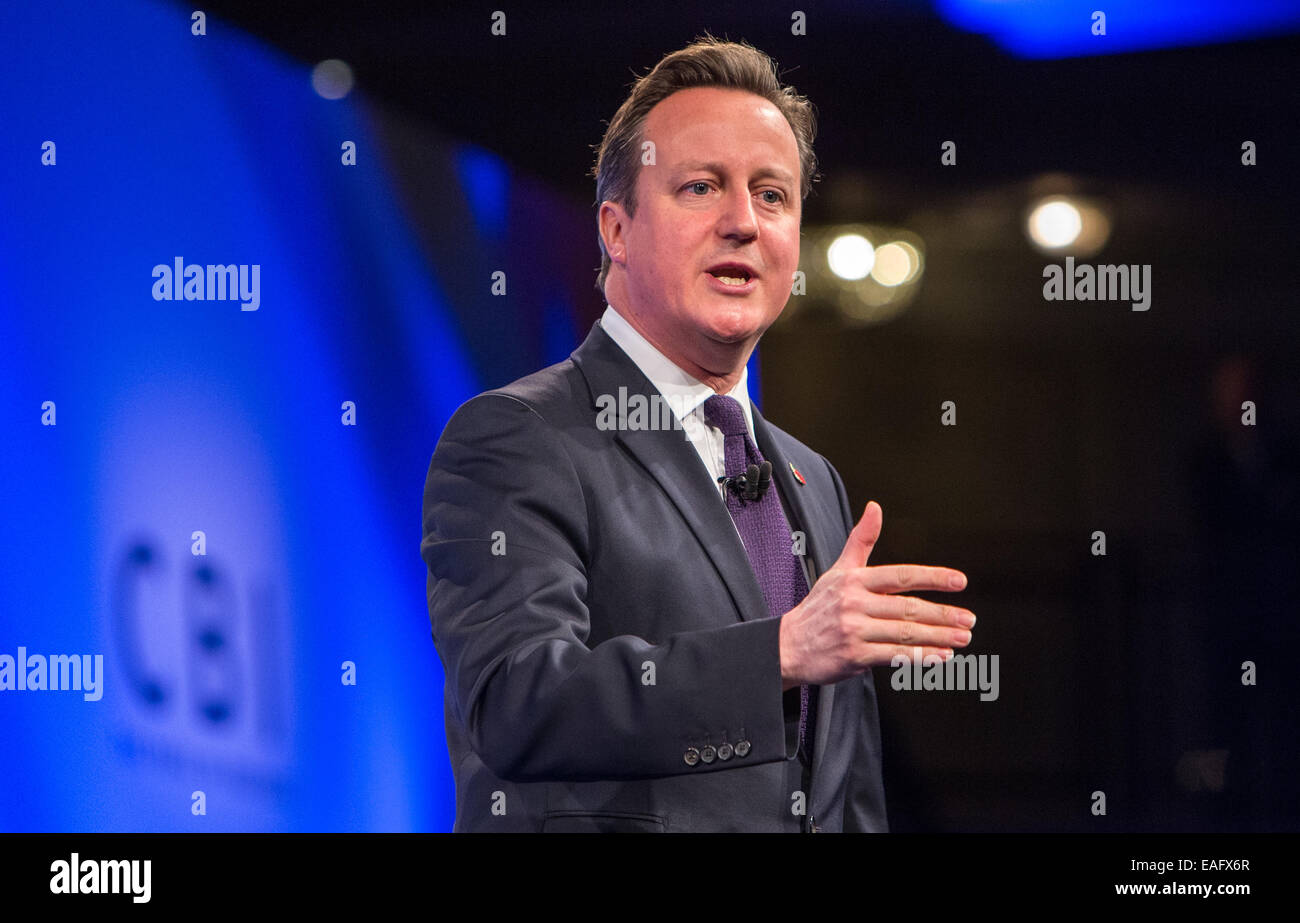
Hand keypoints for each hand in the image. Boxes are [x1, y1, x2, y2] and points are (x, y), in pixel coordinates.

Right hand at [779, 501, 973, 688]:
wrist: (788, 646)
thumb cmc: (818, 608)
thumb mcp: (838, 570)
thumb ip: (861, 541)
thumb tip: (875, 508)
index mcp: (855, 580)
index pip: (901, 576)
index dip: (933, 578)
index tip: (960, 581)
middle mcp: (855, 603)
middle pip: (908, 608)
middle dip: (943, 615)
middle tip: (968, 620)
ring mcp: (854, 630)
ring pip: (905, 633)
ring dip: (938, 637)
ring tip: (961, 639)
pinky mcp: (854, 656)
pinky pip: (895, 656)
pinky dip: (920, 658)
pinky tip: (940, 657)